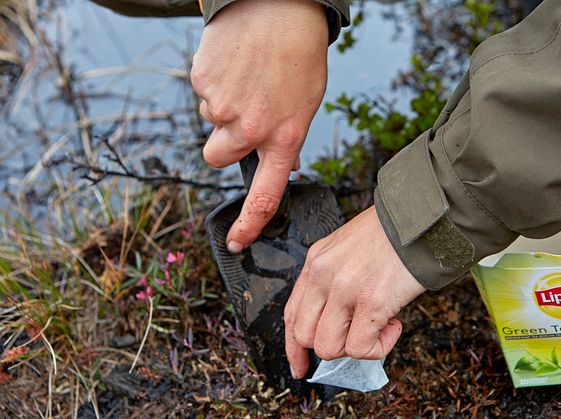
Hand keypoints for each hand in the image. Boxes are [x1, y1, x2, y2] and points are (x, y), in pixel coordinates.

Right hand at [191, 0, 327, 252]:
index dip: (249, 225)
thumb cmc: (299, 55)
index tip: (237, 243)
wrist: (278, 8)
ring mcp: (222, 107)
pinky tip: (235, 64)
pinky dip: (214, 83)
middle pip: (216, 157)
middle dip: (224, 142)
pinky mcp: (202, 83)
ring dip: (223, 107)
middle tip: (243, 114)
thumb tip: (279, 162)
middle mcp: (250, 129)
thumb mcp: (306, 104)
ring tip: (248, 77)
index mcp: (282, 139)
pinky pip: (201, 94)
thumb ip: (287, 138)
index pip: (264, 195)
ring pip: (210, 122)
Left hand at [284, 206, 426, 378]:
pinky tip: (394, 325)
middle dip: (332, 346)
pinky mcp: (371, 301)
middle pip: (305, 335)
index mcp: (316, 261)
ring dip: (356, 347)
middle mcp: (323, 274)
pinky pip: (361, 347)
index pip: (292, 314)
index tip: (300, 366)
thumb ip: (336, 279)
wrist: (425, 218)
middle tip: (359, 338)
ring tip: (381, 326)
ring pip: (328, 347)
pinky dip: (379, 347)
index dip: (294, 347)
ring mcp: (344, 288)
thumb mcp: (350, 247)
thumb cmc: (395, 233)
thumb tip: (341, 319)